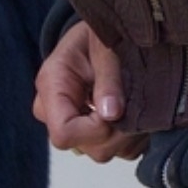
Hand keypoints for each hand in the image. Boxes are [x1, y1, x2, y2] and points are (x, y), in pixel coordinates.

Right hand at [36, 19, 145, 162]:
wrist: (97, 36)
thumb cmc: (97, 35)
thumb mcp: (105, 46)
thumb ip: (108, 79)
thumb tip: (111, 114)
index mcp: (51, 87)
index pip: (63, 133)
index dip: (96, 129)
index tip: (117, 109)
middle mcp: (54, 112)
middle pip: (88, 147)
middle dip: (118, 130)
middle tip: (134, 103)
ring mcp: (72, 126)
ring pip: (104, 152)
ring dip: (128, 133)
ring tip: (136, 104)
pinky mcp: (90, 134)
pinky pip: (117, 151)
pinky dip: (133, 137)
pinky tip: (135, 112)